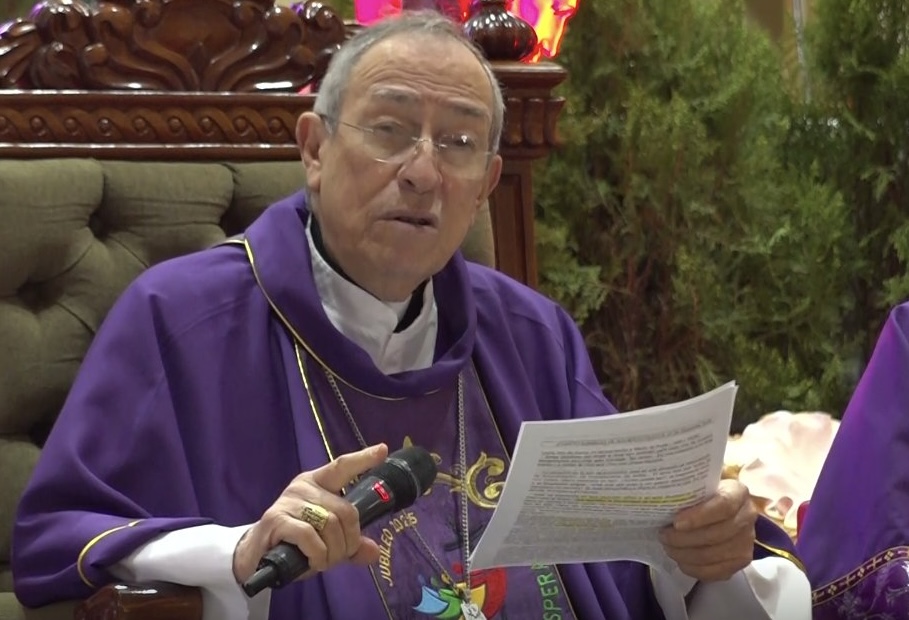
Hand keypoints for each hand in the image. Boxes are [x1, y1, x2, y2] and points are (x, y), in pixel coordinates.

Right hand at [233, 443, 388, 583]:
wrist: (255, 556)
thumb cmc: (294, 544)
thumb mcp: (327, 543)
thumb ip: (350, 545)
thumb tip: (373, 552)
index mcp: (317, 484)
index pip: (342, 466)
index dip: (363, 459)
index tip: (382, 450)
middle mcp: (303, 487)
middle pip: (345, 511)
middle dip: (348, 542)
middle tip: (337, 557)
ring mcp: (288, 501)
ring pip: (330, 525)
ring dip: (332, 552)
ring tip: (322, 561)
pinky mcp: (276, 520)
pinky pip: (309, 536)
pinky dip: (317, 555)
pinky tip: (311, 562)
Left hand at [659, 478, 756, 581]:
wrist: (720, 510)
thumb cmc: (704, 494)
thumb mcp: (699, 482)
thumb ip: (688, 484)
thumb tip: (663, 488)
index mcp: (738, 492)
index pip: (723, 505)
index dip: (699, 516)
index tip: (676, 522)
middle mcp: (748, 517)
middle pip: (716, 534)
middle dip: (684, 539)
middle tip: (663, 535)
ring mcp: (747, 542)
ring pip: (714, 555)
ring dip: (685, 554)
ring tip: (668, 547)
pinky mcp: (741, 561)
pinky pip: (716, 572)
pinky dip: (694, 568)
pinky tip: (680, 561)